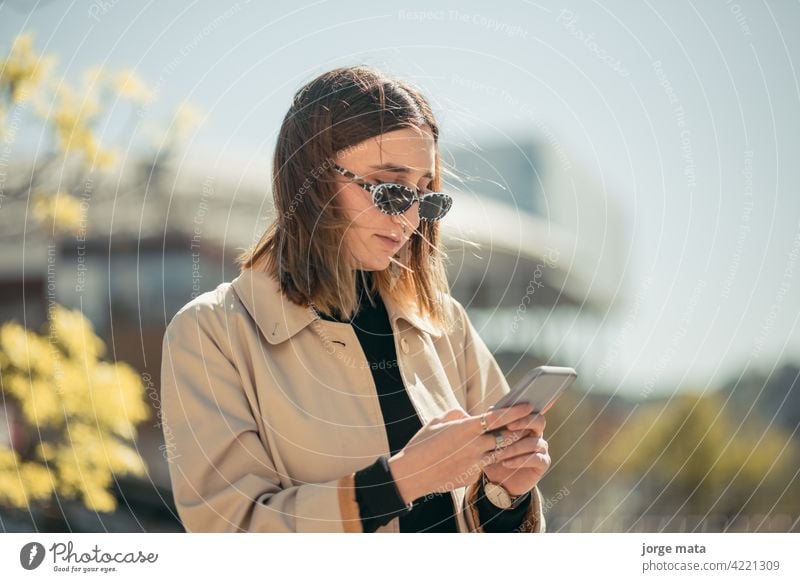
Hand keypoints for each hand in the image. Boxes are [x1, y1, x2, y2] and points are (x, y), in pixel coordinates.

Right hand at [388, 402, 534, 503]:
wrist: (411, 474)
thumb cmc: (421, 444)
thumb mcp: (437, 422)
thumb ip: (456, 415)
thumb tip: (468, 414)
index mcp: (465, 428)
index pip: (497, 417)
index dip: (515, 411)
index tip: (528, 405)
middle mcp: (474, 445)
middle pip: (506, 435)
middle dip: (520, 429)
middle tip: (530, 423)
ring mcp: (474, 462)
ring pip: (502, 452)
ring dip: (513, 446)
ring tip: (523, 439)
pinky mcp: (472, 475)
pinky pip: (487, 464)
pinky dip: (493, 458)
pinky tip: (496, 455)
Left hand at [482, 411, 549, 496]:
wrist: (498, 481)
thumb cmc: (494, 456)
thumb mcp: (491, 440)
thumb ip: (494, 425)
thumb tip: (491, 408)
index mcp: (526, 424)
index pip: (529, 411)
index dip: (520, 409)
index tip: (508, 412)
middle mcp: (536, 434)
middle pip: (539, 421)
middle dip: (523, 422)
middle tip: (508, 426)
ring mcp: (541, 448)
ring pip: (533, 442)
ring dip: (514, 448)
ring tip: (498, 454)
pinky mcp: (543, 463)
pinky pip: (535, 458)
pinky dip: (519, 460)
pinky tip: (506, 463)